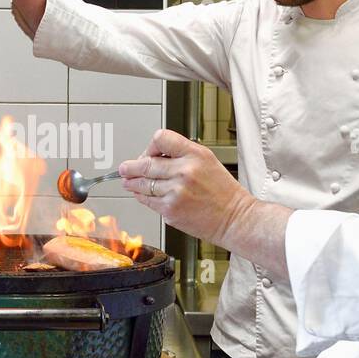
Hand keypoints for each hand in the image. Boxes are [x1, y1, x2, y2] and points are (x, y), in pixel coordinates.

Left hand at [119, 129, 253, 248]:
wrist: (234, 218)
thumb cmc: (222, 191)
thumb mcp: (207, 160)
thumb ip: (181, 154)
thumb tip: (152, 156)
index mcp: (195, 154)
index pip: (160, 139)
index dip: (150, 146)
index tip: (147, 152)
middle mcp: (184, 171)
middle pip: (145, 163)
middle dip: (130, 167)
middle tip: (124, 168)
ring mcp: (175, 192)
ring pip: (142, 183)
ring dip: (131, 182)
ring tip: (128, 181)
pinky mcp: (170, 210)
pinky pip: (147, 200)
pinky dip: (141, 196)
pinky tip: (141, 194)